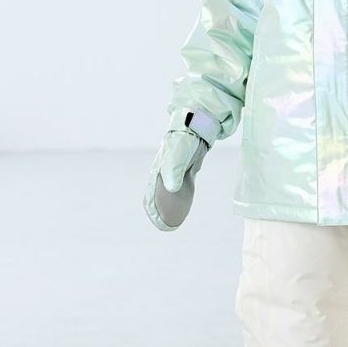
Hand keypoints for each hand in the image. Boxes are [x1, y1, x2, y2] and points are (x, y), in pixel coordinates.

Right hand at [143, 109, 218, 230]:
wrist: (196, 122)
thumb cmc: (185, 138)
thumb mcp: (179, 154)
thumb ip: (174, 170)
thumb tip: (172, 188)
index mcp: (160, 169)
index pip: (151, 192)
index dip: (153, 207)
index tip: (159, 223)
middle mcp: (165, 169)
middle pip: (159, 192)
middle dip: (159, 207)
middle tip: (165, 224)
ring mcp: (176, 166)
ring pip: (170, 188)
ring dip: (171, 201)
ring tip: (174, 216)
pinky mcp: (187, 163)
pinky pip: (181, 182)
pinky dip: (182, 192)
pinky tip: (186, 196)